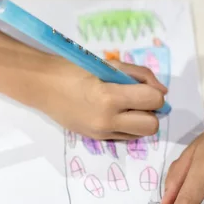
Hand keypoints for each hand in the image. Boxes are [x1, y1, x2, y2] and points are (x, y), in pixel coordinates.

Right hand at [33, 58, 166, 139]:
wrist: (42, 86)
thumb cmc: (72, 69)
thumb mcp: (106, 64)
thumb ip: (137, 74)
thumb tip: (162, 91)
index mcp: (108, 97)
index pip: (153, 100)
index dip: (153, 91)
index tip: (142, 85)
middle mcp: (107, 120)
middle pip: (152, 125)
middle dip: (150, 110)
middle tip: (137, 98)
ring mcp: (100, 133)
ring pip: (141, 135)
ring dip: (140, 120)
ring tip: (126, 106)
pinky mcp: (95, 138)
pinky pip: (125, 137)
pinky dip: (127, 126)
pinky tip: (114, 113)